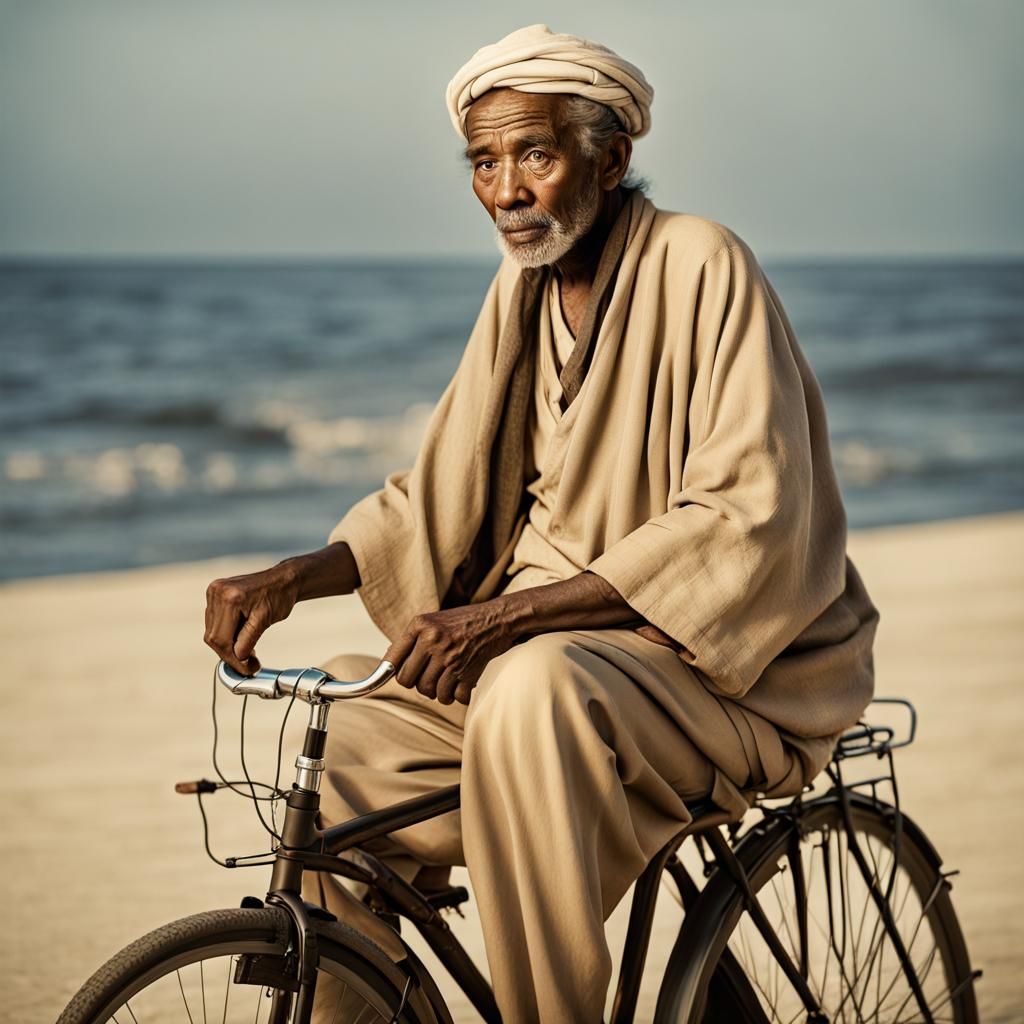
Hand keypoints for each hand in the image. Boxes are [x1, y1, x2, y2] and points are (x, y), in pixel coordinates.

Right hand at [204, 563, 299, 674]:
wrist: (284, 579)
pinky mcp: (215, 594)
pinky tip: (241, 637)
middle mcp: (217, 593)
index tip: (246, 669)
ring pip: (212, 631)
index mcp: (229, 598)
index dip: (232, 659)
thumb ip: (247, 642)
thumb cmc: (279, 596)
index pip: (220, 639)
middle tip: (249, 663)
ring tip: (248, 650)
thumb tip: (238, 661)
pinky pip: (214, 622)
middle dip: (230, 654)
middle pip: (213, 637)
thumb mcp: (264, 622)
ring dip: (228, 645)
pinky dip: (226, 634)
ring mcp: (214, 592)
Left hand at [385, 600, 522, 705]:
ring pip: (431, 693)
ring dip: (438, 692)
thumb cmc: (463, 621)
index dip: (389, 674)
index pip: (393, 661)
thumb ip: (410, 640)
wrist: (497, 619)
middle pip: (409, 682)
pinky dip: (458, 696)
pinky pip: (454, 698)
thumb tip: (388, 665)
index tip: (390, 678)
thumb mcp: (432, 621)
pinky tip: (461, 684)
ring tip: (446, 680)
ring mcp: (451, 659)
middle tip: (428, 677)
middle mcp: (433, 642)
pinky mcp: (468, 673)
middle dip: (417, 683)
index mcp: (421, 627)